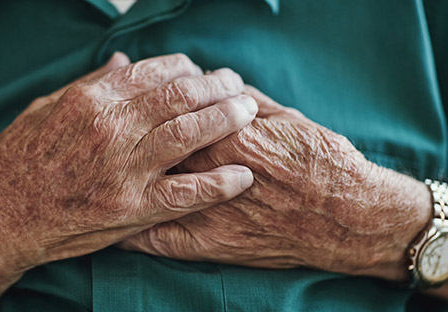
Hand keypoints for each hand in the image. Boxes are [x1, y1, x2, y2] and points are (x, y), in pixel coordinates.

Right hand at [0, 53, 257, 311]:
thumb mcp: (47, 107)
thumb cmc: (21, 158)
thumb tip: (123, 61)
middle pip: (182, 96)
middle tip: (236, 86)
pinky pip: (186, 193)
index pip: (157, 72)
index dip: (188, 69)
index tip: (200, 74)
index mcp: (93, 99)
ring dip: (226, 119)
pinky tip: (241, 176)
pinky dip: (218, 184)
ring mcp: (124, 168)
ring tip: (248, 112)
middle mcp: (112, 127)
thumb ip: (90, 84)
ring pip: (190, 134)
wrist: (1, 214)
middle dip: (217, 87)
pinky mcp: (131, 207)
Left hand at [119, 86, 431, 280]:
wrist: (345, 214)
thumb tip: (216, 85)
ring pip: (142, 188)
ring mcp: (199, 208)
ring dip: (121, 177)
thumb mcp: (282, 115)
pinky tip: (112, 224)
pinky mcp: (203, 243)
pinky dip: (128, 230)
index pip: (165, 110)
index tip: (138, 103)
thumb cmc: (319, 160)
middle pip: (147, 147)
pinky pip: (151, 237)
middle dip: (125, 137)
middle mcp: (203, 168)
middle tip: (113, 136)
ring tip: (108, 170)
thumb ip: (241, 100)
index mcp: (220, 131)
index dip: (148, 104)